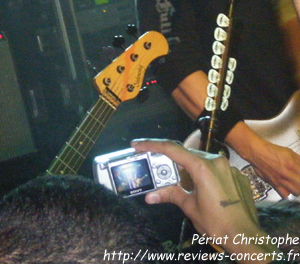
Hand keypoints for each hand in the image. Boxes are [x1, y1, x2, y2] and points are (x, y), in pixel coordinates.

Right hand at [130, 139, 284, 262]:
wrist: (247, 238)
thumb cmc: (217, 223)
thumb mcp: (190, 207)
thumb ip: (171, 195)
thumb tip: (149, 196)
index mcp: (202, 166)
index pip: (171, 149)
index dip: (151, 145)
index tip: (137, 145)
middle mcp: (216, 161)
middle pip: (186, 154)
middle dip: (169, 159)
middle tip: (154, 163)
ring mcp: (228, 167)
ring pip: (200, 160)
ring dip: (186, 168)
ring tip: (177, 181)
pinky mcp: (236, 175)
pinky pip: (214, 169)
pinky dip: (202, 175)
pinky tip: (199, 189)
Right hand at [226, 122, 299, 197]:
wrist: (256, 152)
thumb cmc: (271, 151)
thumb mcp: (289, 152)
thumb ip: (299, 161)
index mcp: (292, 165)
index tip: (299, 173)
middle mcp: (286, 174)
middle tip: (298, 179)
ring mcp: (280, 181)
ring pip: (296, 192)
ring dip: (296, 188)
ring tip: (295, 184)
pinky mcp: (273, 184)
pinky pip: (284, 195)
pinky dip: (287, 193)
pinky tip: (287, 187)